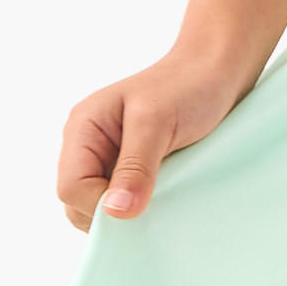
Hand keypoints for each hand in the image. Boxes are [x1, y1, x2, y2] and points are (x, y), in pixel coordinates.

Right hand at [56, 50, 247, 230]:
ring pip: (99, 206)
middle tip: (151, 204)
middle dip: (110, 213)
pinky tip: (164, 198)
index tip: (138, 206)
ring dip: (126, 213)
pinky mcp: (131, 170)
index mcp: (84, 129)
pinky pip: (123, 202)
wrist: (216, 72)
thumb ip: (135, 167)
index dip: (99, 205)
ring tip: (160, 197)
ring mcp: (109, 160)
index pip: (70, 187)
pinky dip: (140, 208)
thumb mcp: (157, 123)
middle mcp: (89, 146)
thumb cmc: (187, 86)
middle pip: (77, 202)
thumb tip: (115, 211)